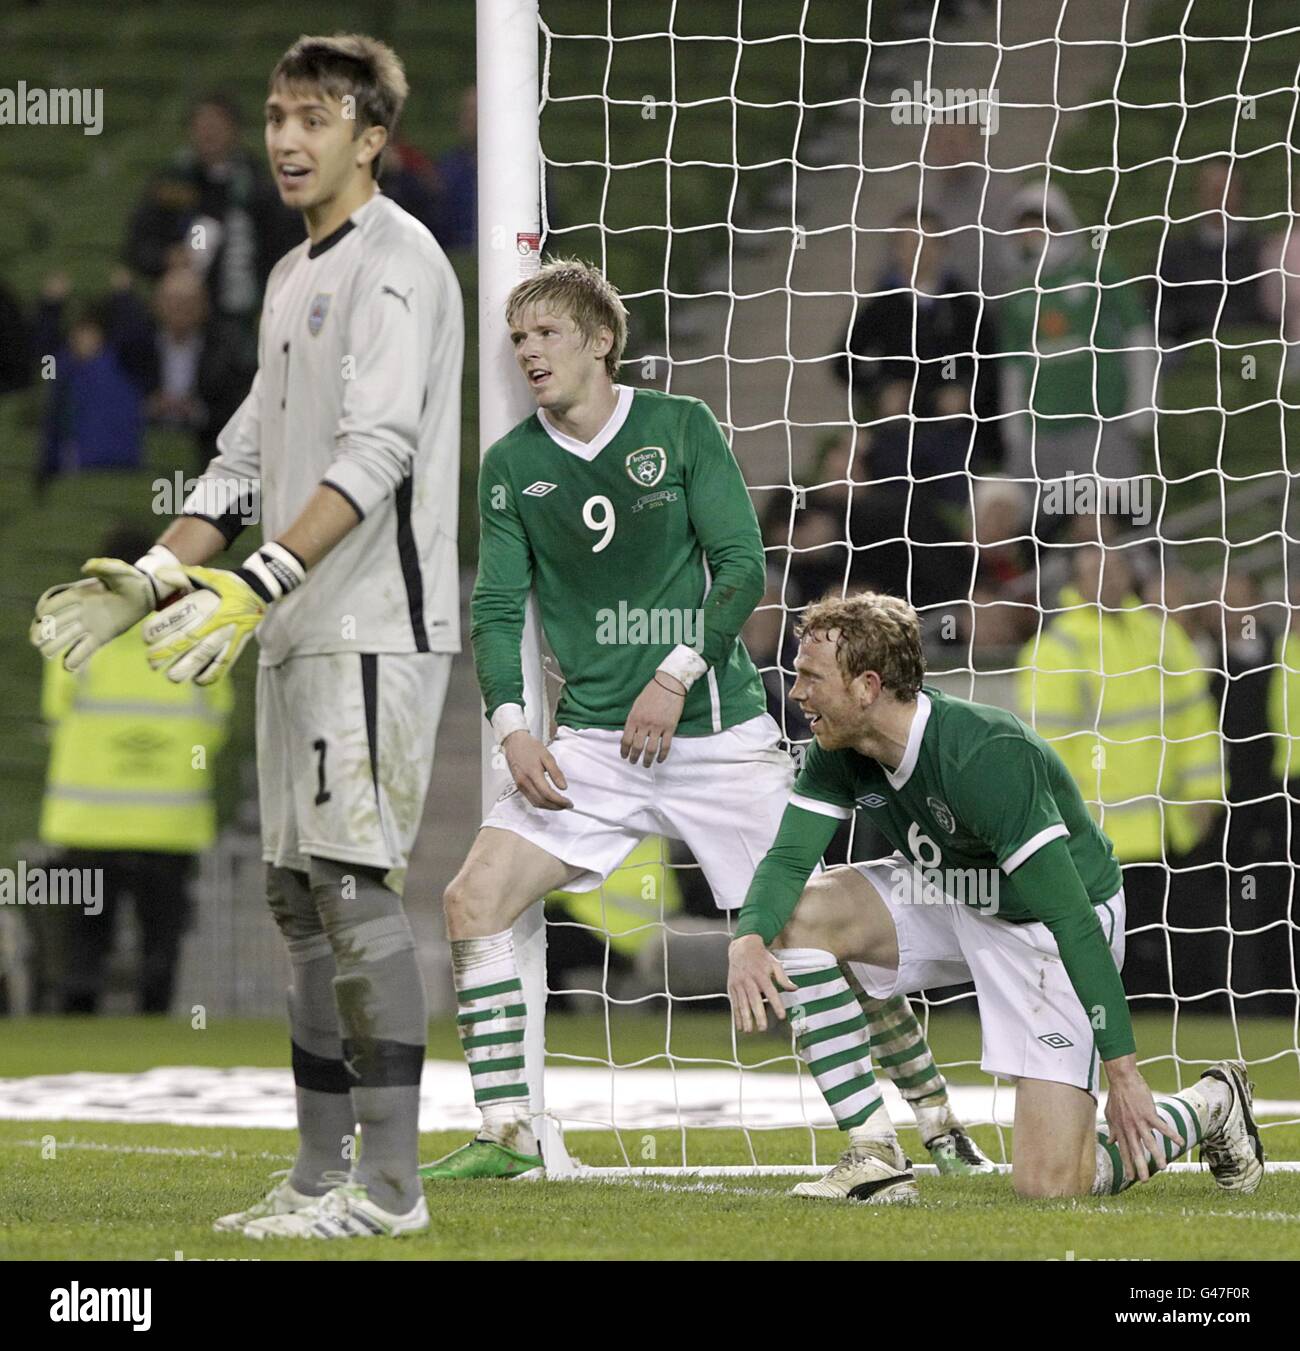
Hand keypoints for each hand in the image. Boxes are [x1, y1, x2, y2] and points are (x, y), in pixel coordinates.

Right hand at [30, 556, 182, 672]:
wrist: (146, 594)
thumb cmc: (131, 580)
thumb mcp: (119, 571)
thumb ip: (104, 568)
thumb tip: (87, 567)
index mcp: (81, 593)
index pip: (58, 601)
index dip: (47, 608)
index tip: (40, 615)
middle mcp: (81, 610)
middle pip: (56, 622)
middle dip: (43, 631)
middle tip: (35, 640)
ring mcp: (90, 625)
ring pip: (66, 637)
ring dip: (55, 645)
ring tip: (46, 653)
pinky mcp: (101, 637)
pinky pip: (84, 649)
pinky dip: (76, 658)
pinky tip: (67, 667)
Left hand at [141, 565, 265, 684]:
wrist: (259, 590)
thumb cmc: (227, 584)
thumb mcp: (206, 575)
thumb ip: (180, 575)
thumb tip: (158, 574)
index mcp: (204, 602)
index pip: (175, 619)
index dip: (157, 630)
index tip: (147, 637)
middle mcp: (214, 620)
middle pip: (186, 641)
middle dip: (165, 654)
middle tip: (151, 661)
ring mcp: (227, 634)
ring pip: (204, 655)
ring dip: (186, 668)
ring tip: (172, 676)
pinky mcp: (237, 644)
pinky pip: (224, 663)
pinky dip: (211, 675)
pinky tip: (198, 681)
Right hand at [502, 730, 572, 809]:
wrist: (514, 742)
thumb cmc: (530, 747)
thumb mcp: (547, 756)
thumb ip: (556, 772)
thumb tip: (564, 787)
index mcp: (532, 773)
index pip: (547, 793)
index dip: (559, 801)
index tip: (569, 803)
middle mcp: (524, 782)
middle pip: (542, 801)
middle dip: (556, 806)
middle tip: (567, 805)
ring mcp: (520, 785)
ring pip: (535, 803)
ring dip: (549, 807)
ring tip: (560, 805)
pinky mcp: (519, 786)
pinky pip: (530, 799)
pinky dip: (541, 803)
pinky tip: (549, 801)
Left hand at [620, 672, 685, 766]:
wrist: (669, 684)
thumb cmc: (651, 692)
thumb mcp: (637, 705)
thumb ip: (633, 720)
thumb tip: (630, 734)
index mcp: (634, 718)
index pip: (626, 740)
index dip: (624, 751)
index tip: (624, 756)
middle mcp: (644, 724)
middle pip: (637, 747)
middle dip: (634, 757)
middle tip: (634, 762)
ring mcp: (658, 727)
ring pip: (651, 749)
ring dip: (647, 760)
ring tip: (646, 765)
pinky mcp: (670, 728)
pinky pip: (665, 746)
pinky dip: (662, 755)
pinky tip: (660, 760)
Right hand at [727, 934, 795, 1033]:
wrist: (742, 947)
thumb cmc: (761, 957)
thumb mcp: (774, 964)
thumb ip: (783, 978)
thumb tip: (794, 988)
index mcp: (762, 975)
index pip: (771, 992)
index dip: (777, 1004)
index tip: (782, 1016)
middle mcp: (749, 980)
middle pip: (754, 1000)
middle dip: (758, 1015)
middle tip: (763, 1028)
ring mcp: (739, 984)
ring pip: (742, 1003)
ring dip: (745, 1018)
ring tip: (749, 1031)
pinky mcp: (732, 987)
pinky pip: (734, 1003)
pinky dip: (736, 1015)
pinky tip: (739, 1026)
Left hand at [1103, 1056, 1179, 1184]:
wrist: (1122, 1080)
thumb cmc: (1117, 1097)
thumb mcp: (1110, 1115)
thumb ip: (1112, 1129)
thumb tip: (1110, 1142)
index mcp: (1120, 1129)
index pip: (1124, 1151)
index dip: (1127, 1164)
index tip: (1130, 1178)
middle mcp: (1129, 1128)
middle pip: (1136, 1151)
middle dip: (1140, 1167)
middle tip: (1144, 1181)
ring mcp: (1139, 1121)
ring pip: (1149, 1142)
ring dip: (1157, 1155)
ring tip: (1162, 1167)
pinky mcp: (1149, 1113)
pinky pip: (1162, 1127)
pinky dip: (1172, 1135)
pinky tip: (1180, 1143)